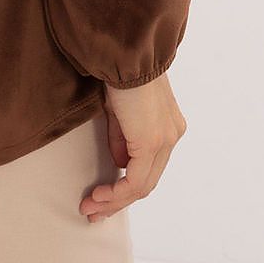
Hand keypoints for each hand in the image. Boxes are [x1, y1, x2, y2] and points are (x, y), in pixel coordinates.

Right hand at [79, 71, 186, 222]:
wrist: (125, 52)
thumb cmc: (119, 68)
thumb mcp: (119, 108)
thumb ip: (123, 136)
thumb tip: (120, 162)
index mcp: (167, 124)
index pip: (149, 165)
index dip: (125, 183)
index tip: (102, 194)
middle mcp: (171, 134)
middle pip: (147, 180)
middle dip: (118, 200)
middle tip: (94, 210)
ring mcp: (165, 140)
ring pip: (143, 186)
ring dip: (114, 200)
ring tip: (91, 207)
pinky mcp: (152, 142)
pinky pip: (136, 181)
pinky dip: (117, 193)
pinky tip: (100, 196)